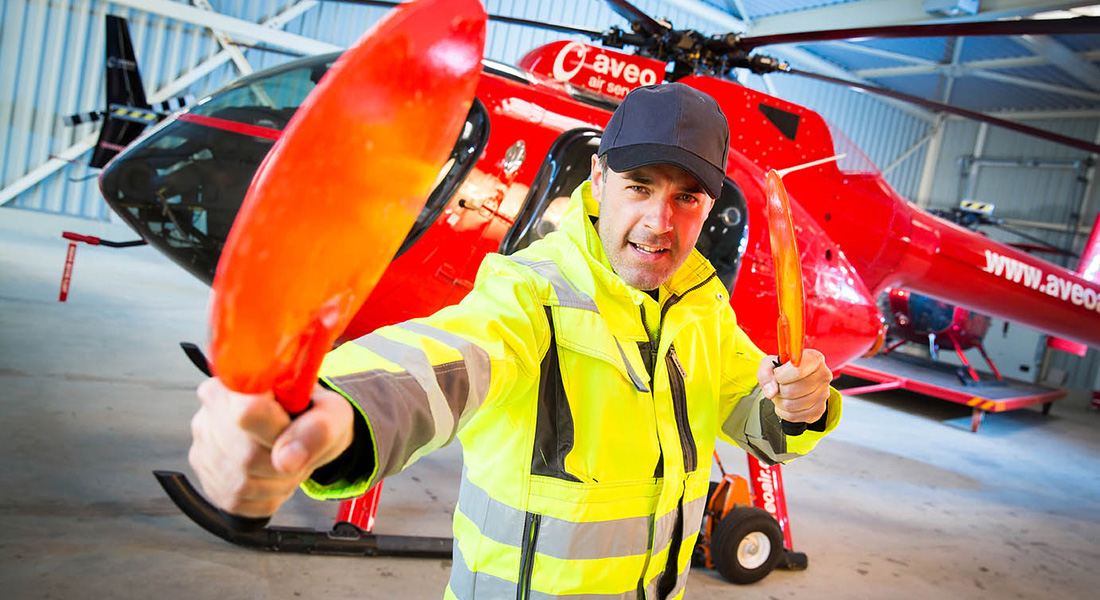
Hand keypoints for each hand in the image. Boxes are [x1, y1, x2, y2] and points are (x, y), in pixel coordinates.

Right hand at [189, 378, 353, 517]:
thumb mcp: (332, 413)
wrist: (303, 432)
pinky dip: (265, 496)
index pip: (247, 412)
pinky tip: (273, 475)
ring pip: (242, 482)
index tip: (293, 426)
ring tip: (288, 459)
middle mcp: (210, 411)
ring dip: (278, 481)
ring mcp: (203, 447)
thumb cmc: (313, 416)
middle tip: (298, 446)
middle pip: (247, 454)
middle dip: (284, 460)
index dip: (277, 430)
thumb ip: (318, 429)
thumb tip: (287, 459)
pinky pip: (238, 501)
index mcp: (237, 381)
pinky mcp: (206, 479)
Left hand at [757, 349, 831, 423]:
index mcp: (814, 359)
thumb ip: (766, 373)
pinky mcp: (819, 410)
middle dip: (778, 390)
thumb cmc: (785, 369)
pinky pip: (794, 417)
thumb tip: (771, 392)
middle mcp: (823, 376)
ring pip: (791, 406)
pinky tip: (786, 403)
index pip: (797, 370)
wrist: (796, 379)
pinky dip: (784, 412)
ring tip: (782, 394)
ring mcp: (823, 395)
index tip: (778, 374)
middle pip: (791, 391)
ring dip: (780, 402)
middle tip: (779, 386)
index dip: (781, 375)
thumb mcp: (771, 363)